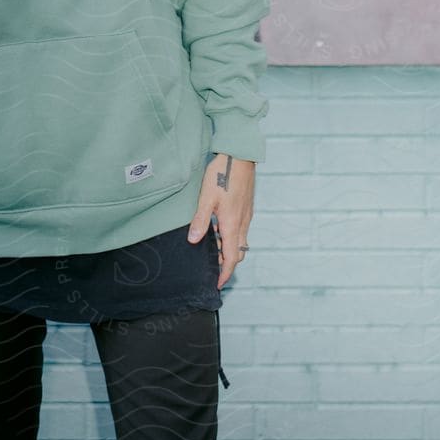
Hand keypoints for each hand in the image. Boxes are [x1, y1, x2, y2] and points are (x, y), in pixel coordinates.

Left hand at [187, 152, 254, 289]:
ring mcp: (246, 215)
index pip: (232, 258)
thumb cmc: (222, 174)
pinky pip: (241, 230)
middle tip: (213, 267)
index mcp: (232, 224)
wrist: (240, 156)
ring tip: (212, 247)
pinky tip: (218, 227)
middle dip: (227, 264)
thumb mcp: (206, 198)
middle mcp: (242, 223)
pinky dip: (231, 236)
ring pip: (240, 241)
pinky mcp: (246, 208)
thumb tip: (193, 240)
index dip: (225, 273)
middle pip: (238, 253)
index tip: (218, 283)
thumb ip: (200, 220)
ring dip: (229, 249)